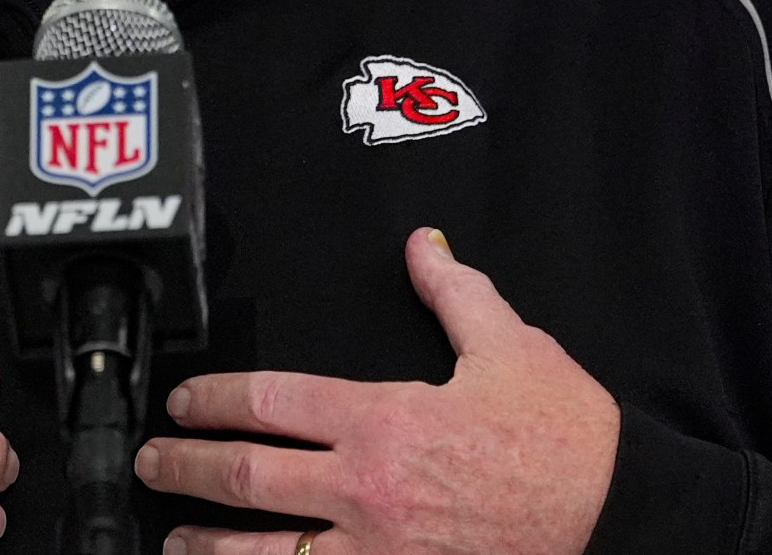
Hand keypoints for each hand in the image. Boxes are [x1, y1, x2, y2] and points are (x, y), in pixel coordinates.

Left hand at [135, 228, 617, 554]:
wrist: (618, 515)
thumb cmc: (567, 442)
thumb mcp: (510, 346)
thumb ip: (454, 293)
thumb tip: (425, 247)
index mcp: (383, 419)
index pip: (269, 403)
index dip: (213, 399)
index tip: (184, 402)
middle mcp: (367, 488)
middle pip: (246, 478)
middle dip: (185, 468)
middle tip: (153, 463)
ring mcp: (380, 550)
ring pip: (267, 552)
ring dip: (210, 545)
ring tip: (176, 539)